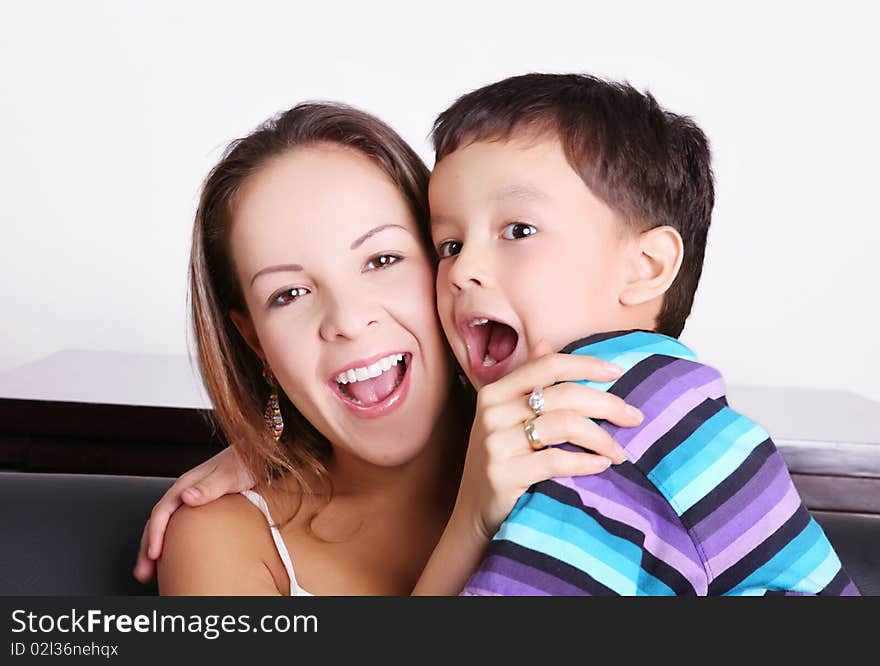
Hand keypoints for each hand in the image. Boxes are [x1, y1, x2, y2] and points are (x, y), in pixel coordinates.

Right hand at [132, 446, 253, 582]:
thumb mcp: (229, 475)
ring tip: (151, 570)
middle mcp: (184, 492)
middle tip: (143, 572)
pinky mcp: (200, 506)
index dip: (155, 534)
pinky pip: (178, 526)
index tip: (153, 554)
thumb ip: (209, 486)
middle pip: (158, 522)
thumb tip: (186, 497)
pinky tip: (174, 554)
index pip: (162, 512)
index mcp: (186, 485)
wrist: (256, 455)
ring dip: (156, 546)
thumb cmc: (244, 463)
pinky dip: (171, 542)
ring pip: (166, 526)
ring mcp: (191, 500)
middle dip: (147, 547)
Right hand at [453, 340, 641, 542]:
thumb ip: (526, 380)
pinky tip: (602, 465)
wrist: (474, 513)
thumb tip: (545, 342)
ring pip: (563, 426)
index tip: (619, 371)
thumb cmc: (500, 461)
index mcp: (494, 392)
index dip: (586, 365)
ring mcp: (495, 444)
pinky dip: (585, 462)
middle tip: (634, 417)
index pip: (548, 366)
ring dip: (601, 437)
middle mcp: (492, 413)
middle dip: (606, 404)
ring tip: (620, 451)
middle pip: (563, 395)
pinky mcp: (503, 475)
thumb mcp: (505, 417)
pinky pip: (555, 461)